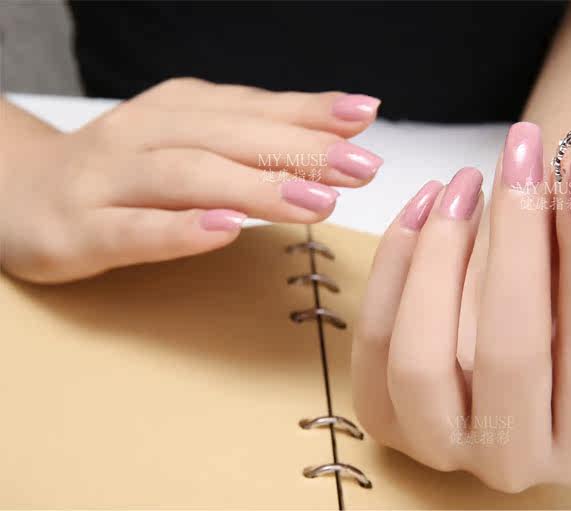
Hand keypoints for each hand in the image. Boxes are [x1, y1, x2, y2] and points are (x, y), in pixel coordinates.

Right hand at [0, 78, 382, 282]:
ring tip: (315, 203)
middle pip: (229, 138)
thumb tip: (340, 132)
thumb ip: (258, 136)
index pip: (254, 109)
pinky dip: (180, 230)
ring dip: (254, 188)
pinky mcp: (79, 230)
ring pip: (187, 176)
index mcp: (178, 110)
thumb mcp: (192, 139)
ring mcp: (108, 181)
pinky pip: (132, 230)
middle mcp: (144, 135)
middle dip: (299, 151)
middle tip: (360, 169)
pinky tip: (224, 231)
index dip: (310, 114)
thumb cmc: (126, 170)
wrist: (17, 191)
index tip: (365, 118)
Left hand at [352, 122, 570, 491]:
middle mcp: (515, 462)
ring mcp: (440, 448)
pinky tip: (418, 211)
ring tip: (461, 185)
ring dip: (438, 253)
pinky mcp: (385, 421)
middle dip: (512, 238)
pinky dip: (392, 266)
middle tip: (517, 154)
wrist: (509, 359)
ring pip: (420, 356)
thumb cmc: (558, 321)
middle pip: (506, 351)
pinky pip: (373, 342)